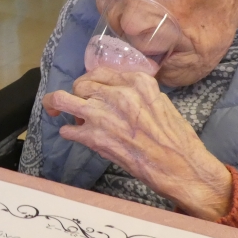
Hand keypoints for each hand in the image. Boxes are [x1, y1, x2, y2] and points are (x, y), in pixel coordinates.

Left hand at [43, 68, 231, 219]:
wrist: (181, 166)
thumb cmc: (175, 138)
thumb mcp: (158, 102)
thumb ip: (134, 93)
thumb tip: (113, 93)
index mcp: (136, 81)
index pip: (100, 71)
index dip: (91, 81)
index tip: (89, 89)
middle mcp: (117, 93)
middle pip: (81, 84)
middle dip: (77, 94)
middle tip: (79, 105)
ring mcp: (102, 114)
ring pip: (63, 99)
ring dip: (57, 105)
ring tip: (55, 110)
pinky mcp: (94, 138)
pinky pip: (68, 130)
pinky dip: (69, 133)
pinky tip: (75, 136)